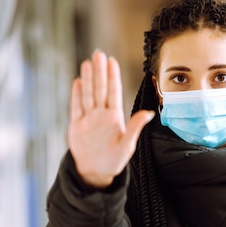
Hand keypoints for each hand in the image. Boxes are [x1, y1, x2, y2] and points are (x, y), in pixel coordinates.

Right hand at [68, 50, 153, 187]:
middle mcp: (101, 115)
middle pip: (100, 89)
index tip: (112, 61)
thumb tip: (149, 113)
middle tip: (98, 54)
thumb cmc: (114, 160)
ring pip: (87, 94)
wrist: (95, 172)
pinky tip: (78, 82)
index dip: (112, 77)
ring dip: (88, 79)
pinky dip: (76, 95)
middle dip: (99, 72)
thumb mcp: (127, 145)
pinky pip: (76, 107)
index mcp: (114, 117)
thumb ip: (135, 127)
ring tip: (87, 63)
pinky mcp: (77, 125)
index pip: (113, 93)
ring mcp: (88, 119)